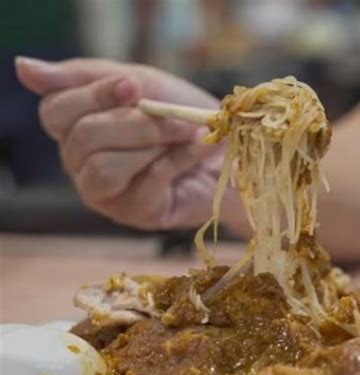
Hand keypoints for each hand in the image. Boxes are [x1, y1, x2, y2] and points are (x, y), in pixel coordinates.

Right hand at [16, 57, 241, 229]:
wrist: (230, 152)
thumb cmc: (181, 116)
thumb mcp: (139, 85)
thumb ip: (85, 77)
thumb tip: (22, 67)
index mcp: (77, 131)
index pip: (55, 113)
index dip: (92, 96)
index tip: (133, 86)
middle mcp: (82, 166)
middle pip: (83, 139)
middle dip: (135, 122)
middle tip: (175, 116)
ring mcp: (107, 195)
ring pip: (103, 168)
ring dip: (151, 143)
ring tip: (189, 133)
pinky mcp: (137, 214)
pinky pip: (145, 184)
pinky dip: (177, 160)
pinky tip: (198, 148)